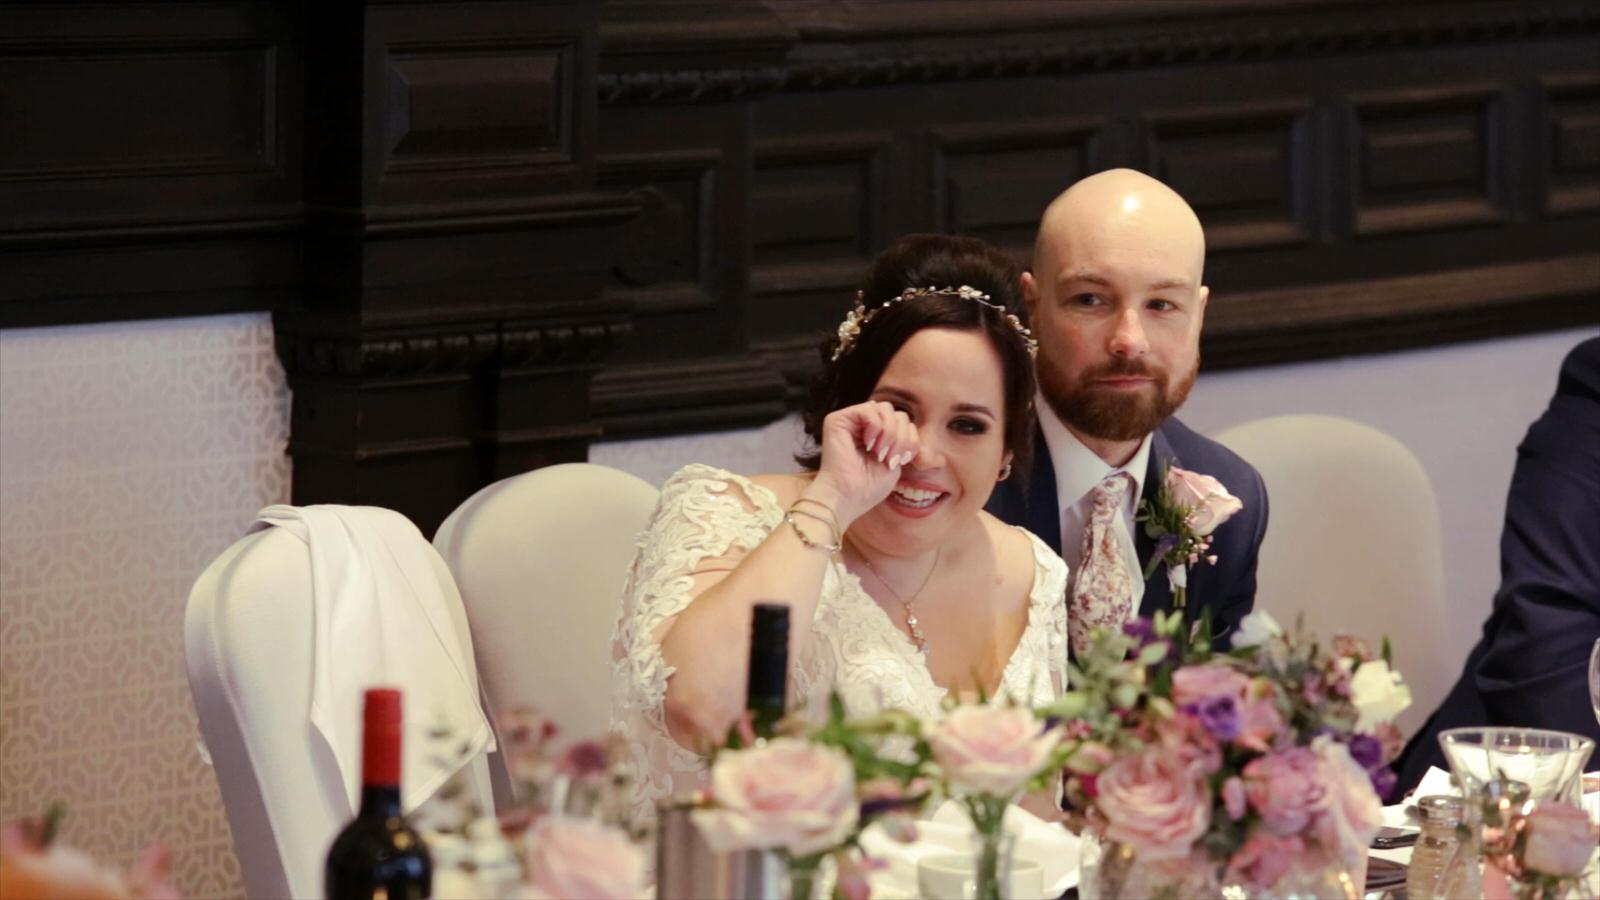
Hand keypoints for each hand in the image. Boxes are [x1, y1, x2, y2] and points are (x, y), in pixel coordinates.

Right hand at [807, 401, 918, 527]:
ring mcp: (849, 421)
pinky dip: (875, 428)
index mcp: (875, 435)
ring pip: (885, 408)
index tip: (900, 461)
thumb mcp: (895, 459)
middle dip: (901, 437)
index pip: (903, 421)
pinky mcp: (837, 419)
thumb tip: (909, 424)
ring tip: (879, 453)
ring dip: (889, 433)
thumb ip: (902, 438)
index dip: (909, 439)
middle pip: (897, 413)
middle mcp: (861, 425)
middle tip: (889, 459)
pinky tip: (867, 445)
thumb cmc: (868, 487)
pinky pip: (869, 409)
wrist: (846, 497)